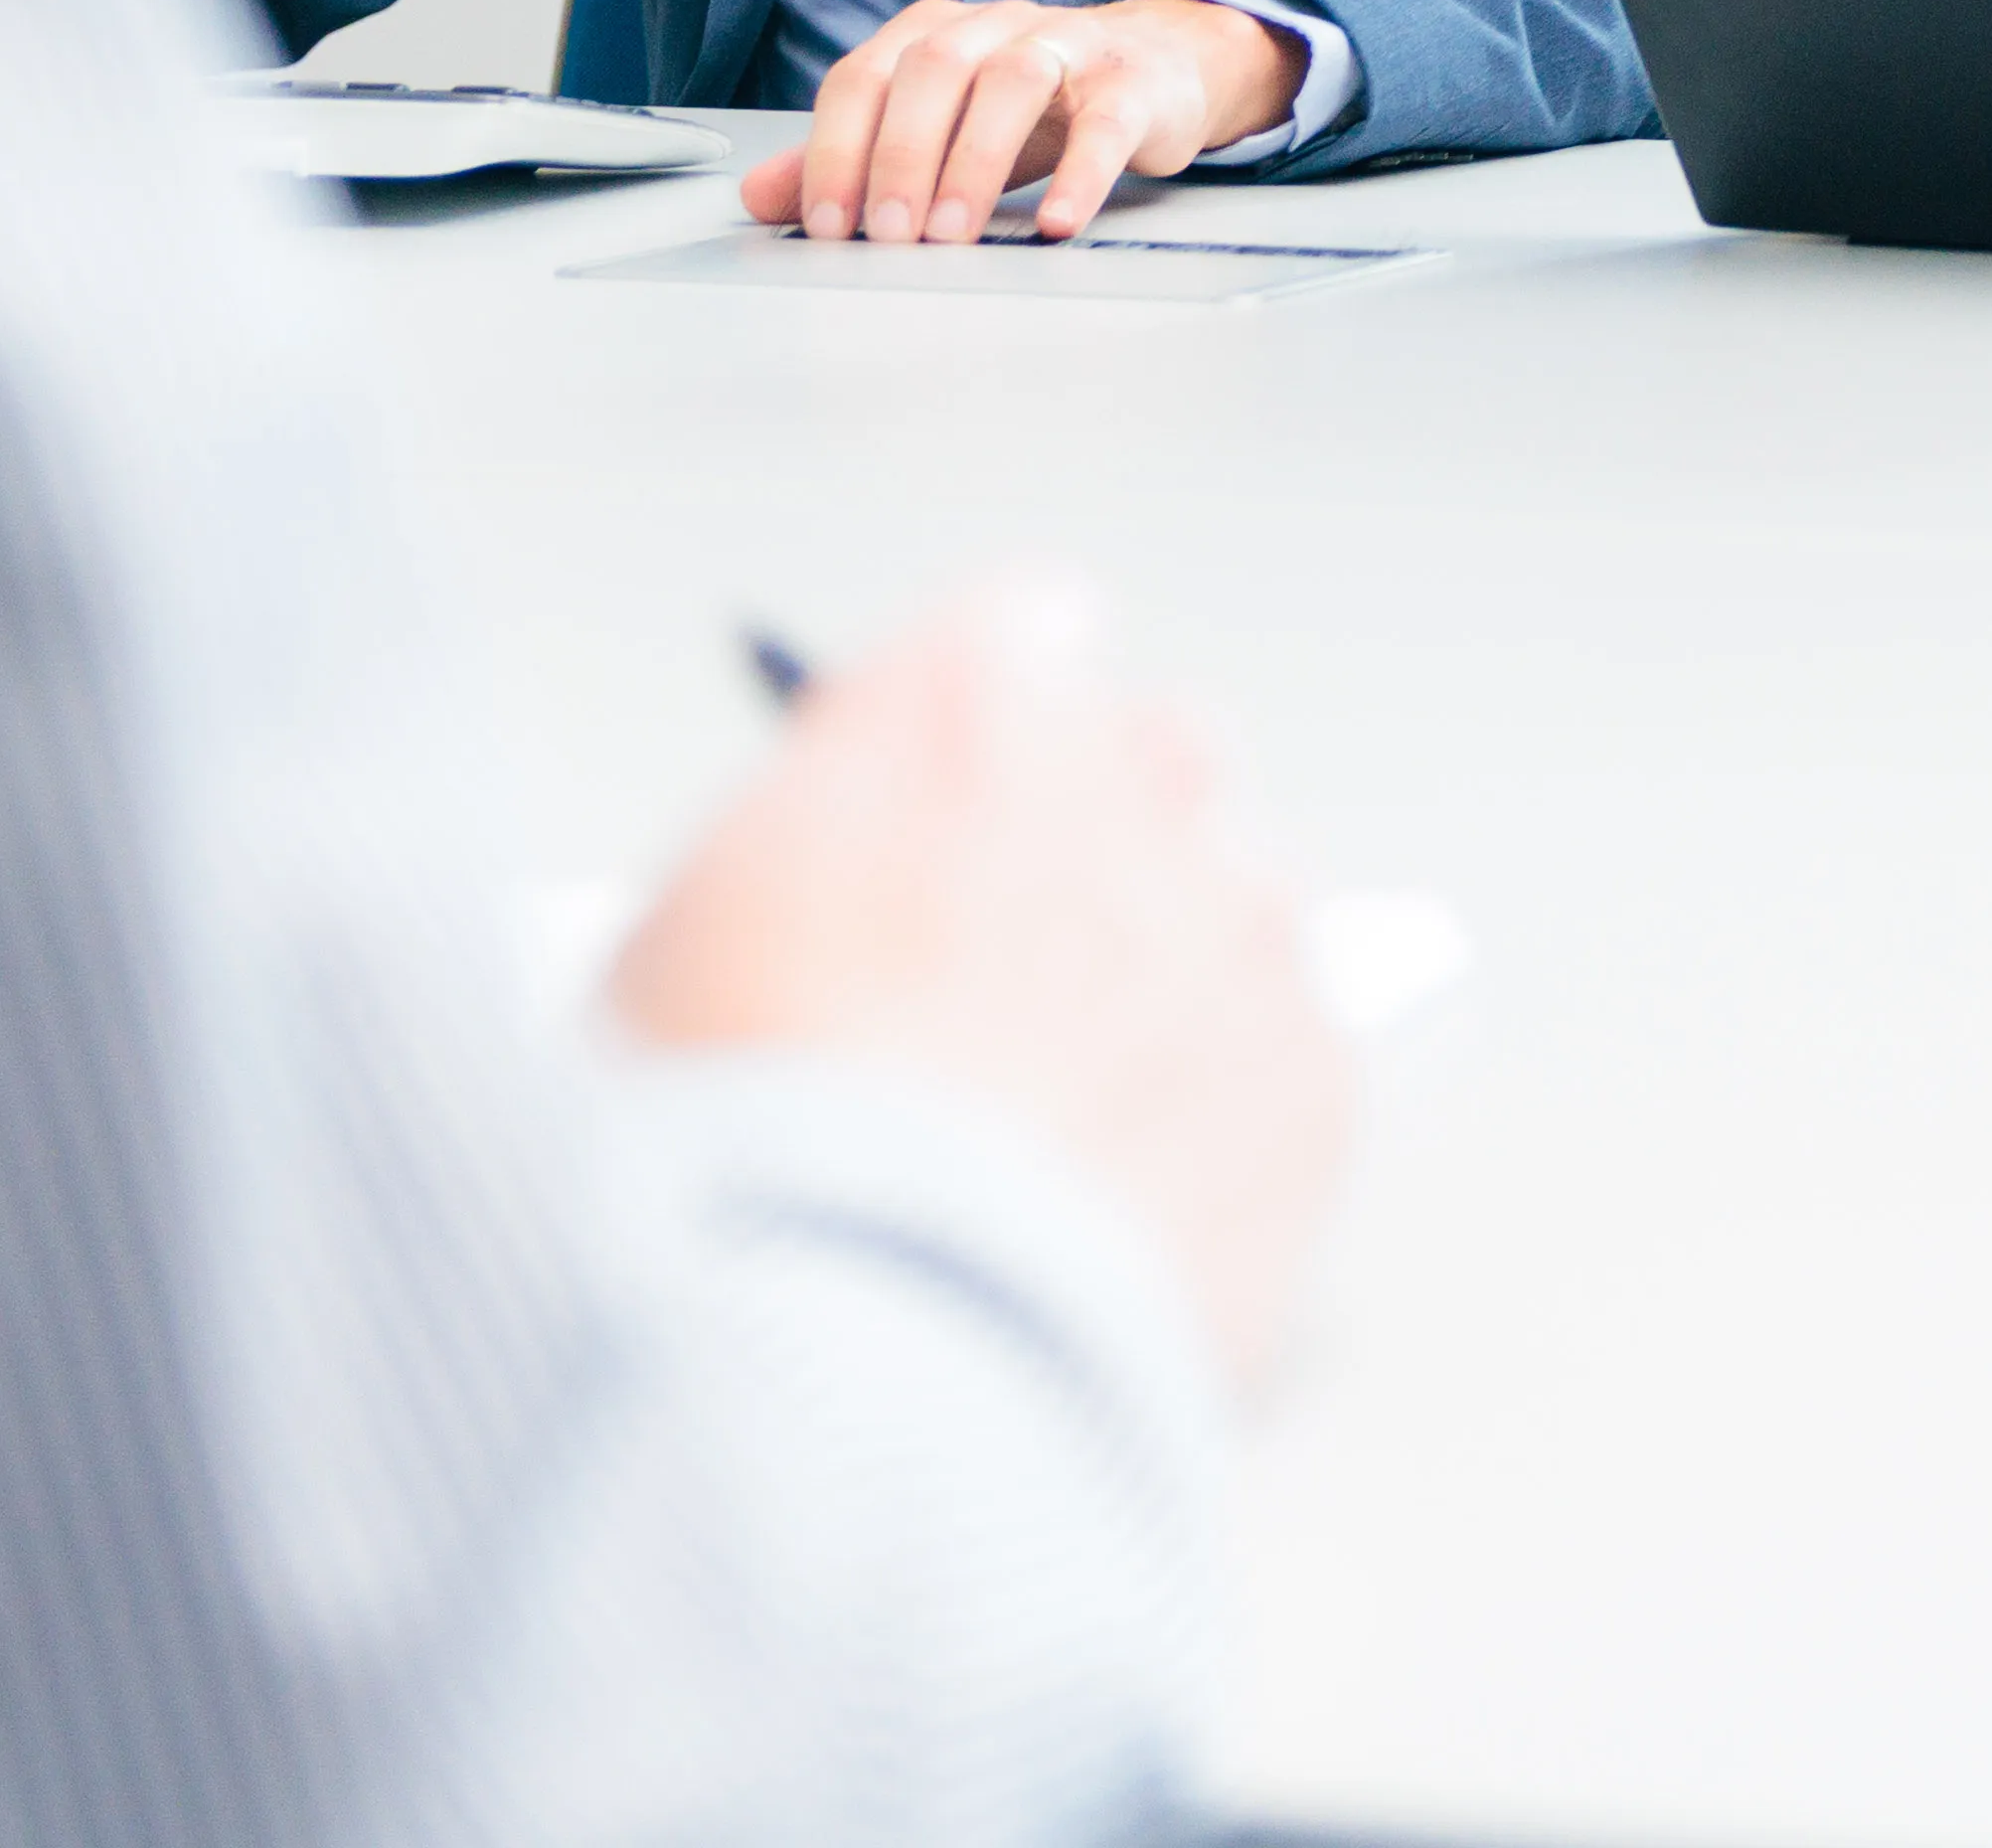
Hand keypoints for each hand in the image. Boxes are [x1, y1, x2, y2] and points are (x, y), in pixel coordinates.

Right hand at [611, 577, 1345, 1385]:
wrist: (850, 1355)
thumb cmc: (718, 1160)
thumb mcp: (673, 944)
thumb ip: (816, 840)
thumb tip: (856, 845)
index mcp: (964, 703)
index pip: (1029, 635)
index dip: (984, 745)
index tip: (953, 819)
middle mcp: (1133, 780)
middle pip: (1157, 764)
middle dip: (1101, 852)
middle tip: (1006, 992)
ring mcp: (1245, 923)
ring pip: (1241, 911)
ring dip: (1177, 990)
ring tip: (1061, 1135)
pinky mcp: (1318, 1073)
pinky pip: (1293, 1063)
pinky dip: (1231, 1126)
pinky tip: (1125, 1214)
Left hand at [745, 0, 1295, 245]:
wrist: (1160, 66)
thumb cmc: (1037, 105)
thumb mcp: (939, 128)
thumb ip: (852, 159)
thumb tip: (757, 198)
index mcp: (935, 32)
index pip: (865, 76)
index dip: (836, 148)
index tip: (827, 222)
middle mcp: (996, 25)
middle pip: (934, 68)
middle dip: (900, 156)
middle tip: (888, 236)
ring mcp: (1068, 45)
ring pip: (1013, 81)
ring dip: (973, 162)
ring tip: (952, 235)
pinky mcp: (1132, 82)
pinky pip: (1105, 121)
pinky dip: (1079, 174)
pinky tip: (1057, 223)